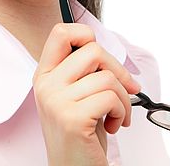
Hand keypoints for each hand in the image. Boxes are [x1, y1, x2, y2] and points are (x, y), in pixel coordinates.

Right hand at [33, 23, 139, 165]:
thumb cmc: (81, 135)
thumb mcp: (75, 96)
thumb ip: (82, 71)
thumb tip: (109, 54)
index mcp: (45, 75)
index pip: (60, 32)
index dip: (85, 34)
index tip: (100, 56)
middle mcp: (46, 85)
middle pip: (92, 50)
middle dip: (117, 69)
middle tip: (123, 88)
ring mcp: (56, 101)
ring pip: (107, 77)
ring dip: (123, 97)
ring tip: (116, 113)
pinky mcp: (72, 119)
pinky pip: (111, 98)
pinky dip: (122, 111)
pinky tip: (113, 124)